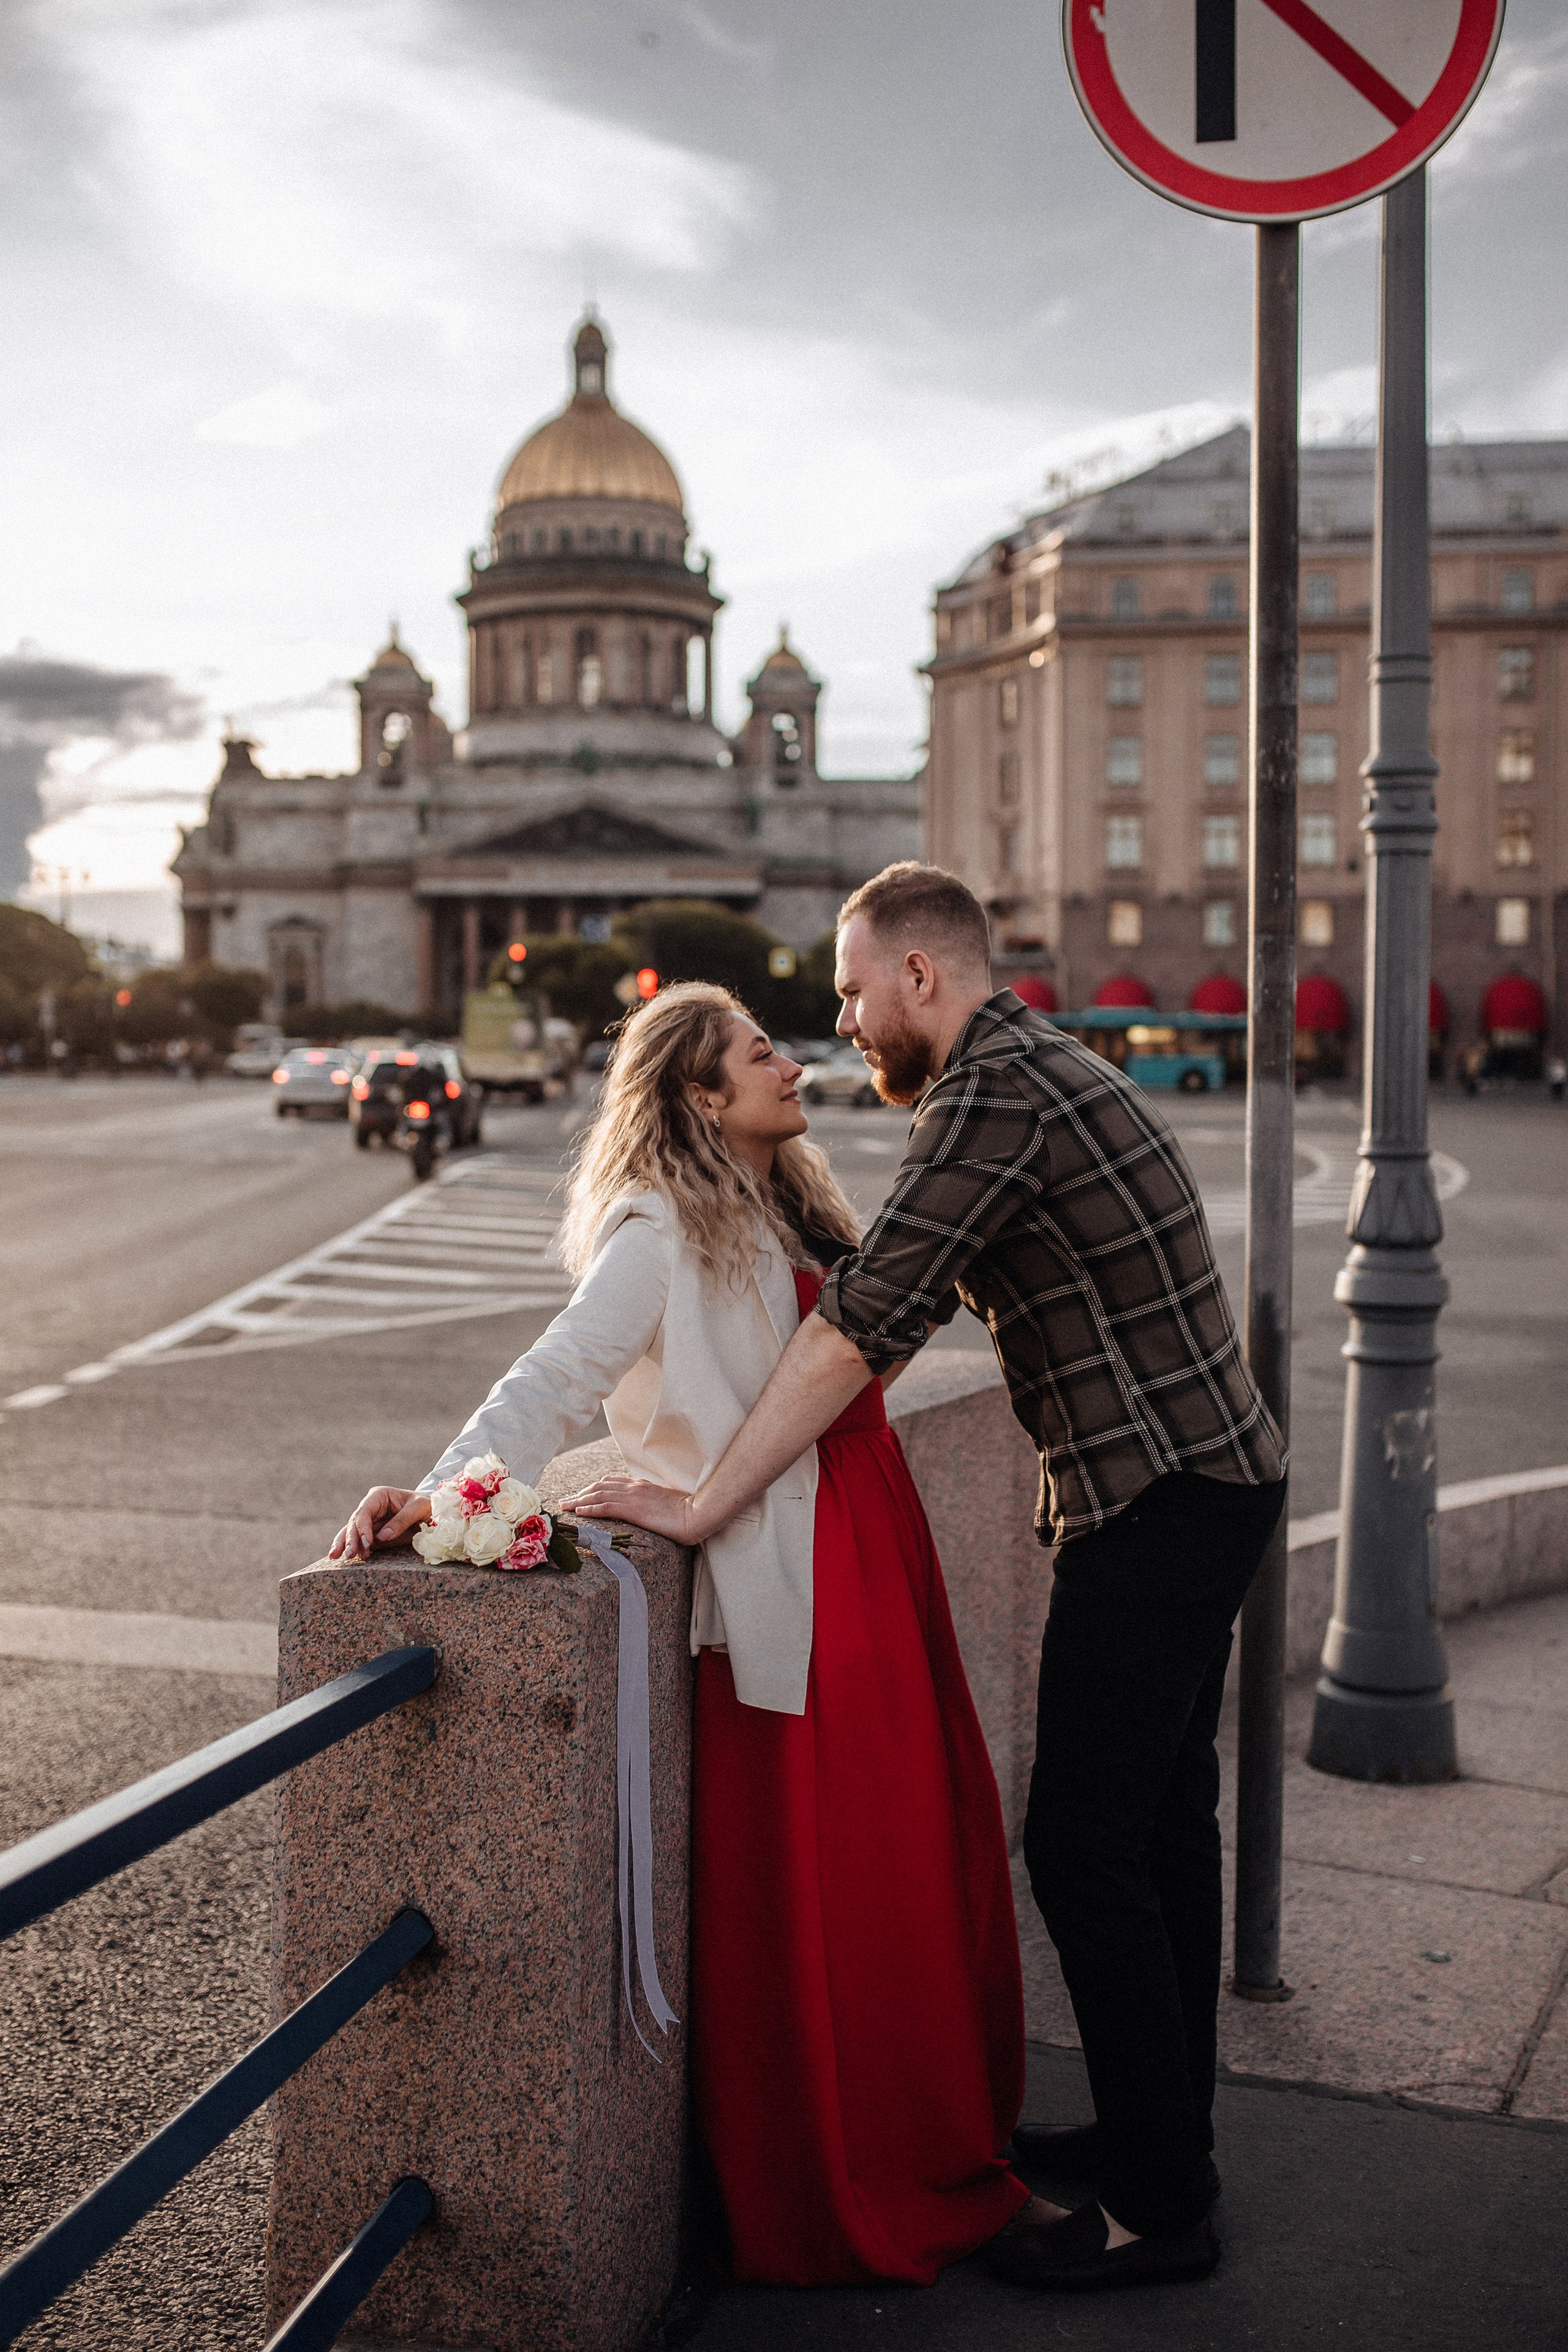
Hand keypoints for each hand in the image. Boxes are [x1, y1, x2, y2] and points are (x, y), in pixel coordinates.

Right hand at [329, 1486, 432, 1561]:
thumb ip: (401, 1521)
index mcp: (379, 1496)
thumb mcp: (419, 1508)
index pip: (365, 1511)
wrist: (433, 1512)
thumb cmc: (427, 1505)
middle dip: (351, 1538)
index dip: (363, 1527)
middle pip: (355, 1522)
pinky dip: (352, 1548)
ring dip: (345, 1544)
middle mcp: (371, 1508)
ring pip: (352, 1532)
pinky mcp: (373, 1535)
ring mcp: (370, 1522)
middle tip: (350, 1554)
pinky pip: (359, 1541)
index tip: (367, 1542)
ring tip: (339, 1557)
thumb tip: (381, 1537)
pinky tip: (339, 1557)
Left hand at [565, 1476, 699, 1545]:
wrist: (697, 1513)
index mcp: (641, 1485)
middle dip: (580, 1493)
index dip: (592, 1488)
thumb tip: (641, 1510)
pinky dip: (590, 1508)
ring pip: (598, 1495)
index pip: (610, 1482)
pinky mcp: (634, 1509)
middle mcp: (634, 1487)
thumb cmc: (685, 1511)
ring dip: (579, 1500)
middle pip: (599, 1487)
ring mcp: (633, 1496)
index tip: (580, 1495)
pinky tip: (580, 1512)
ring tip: (566, 1507)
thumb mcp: (663, 1503)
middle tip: (565, 1501)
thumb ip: (649, 1502)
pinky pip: (606, 1506)